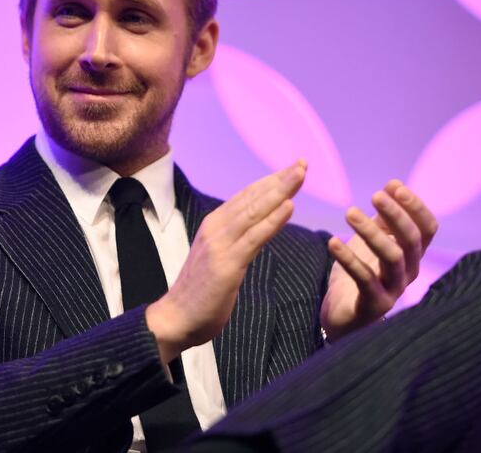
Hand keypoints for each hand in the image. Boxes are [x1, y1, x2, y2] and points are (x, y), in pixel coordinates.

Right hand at [146, 161, 306, 362]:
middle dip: (280, 179)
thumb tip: (258, 227)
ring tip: (300, 175)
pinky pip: (254, 237)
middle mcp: (216, 228)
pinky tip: (289, 206)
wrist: (176, 318)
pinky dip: (272, 220)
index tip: (293, 168)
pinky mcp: (227, 264)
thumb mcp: (221, 258)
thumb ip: (237, 240)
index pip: (247, 196)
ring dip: (280, 191)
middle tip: (303, 162)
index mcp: (215, 225)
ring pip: (255, 211)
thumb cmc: (201, 292)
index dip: (271, 181)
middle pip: (253, 197)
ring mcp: (220, 245)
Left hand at [320, 180, 437, 341]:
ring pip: (392, 258)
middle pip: (412, 240)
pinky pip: (365, 279)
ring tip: (349, 212)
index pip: (428, 228)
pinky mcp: (374, 305)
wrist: (345, 315)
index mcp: (412, 254)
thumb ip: (384, 217)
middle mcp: (410, 271)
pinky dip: (348, 259)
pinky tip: (332, 241)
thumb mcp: (373, 240)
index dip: (415, 206)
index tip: (394, 186)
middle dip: (396, 215)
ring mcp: (394, 290)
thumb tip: (393, 185)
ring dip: (371, 233)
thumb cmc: (362, 271)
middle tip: (374, 194)